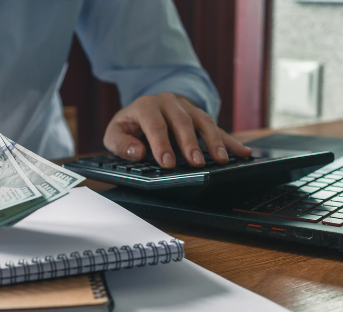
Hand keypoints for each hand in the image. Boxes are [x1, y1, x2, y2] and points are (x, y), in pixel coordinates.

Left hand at [103, 93, 251, 167]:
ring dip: (214, 141)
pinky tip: (243, 152)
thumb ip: (120, 143)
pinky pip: (217, 127)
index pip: (155, 124)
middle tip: (196, 162)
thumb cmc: (129, 125)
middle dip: (190, 143)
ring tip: (221, 159)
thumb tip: (137, 152)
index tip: (168, 162)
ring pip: (203, 121)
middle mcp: (168, 102)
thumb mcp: (115, 132)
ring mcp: (187, 107)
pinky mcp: (199, 116)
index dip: (161, 144)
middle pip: (182, 121)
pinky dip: (230, 141)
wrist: (143, 108)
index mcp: (146, 106)